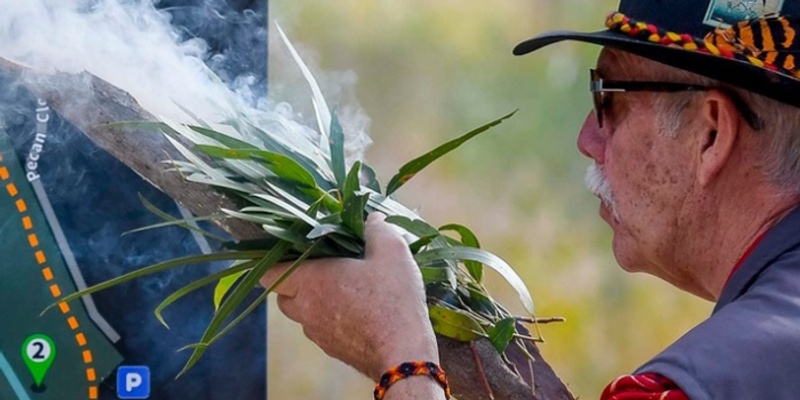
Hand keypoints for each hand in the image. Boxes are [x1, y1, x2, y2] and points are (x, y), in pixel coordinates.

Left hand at [260, 213, 439, 380]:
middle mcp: (306, 309)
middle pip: (283, 296)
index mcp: (310, 281)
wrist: (404, 353)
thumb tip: (372, 218)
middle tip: (322, 268)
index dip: (273, 262)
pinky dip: (332, 320)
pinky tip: (358, 311)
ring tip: (344, 289)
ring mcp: (318, 334)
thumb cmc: (393, 299)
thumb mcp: (392, 251)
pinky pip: (322, 330)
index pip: (269, 274)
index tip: (288, 252)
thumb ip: (377, 229)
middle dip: (295, 282)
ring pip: (303, 315)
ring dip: (315, 302)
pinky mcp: (333, 350)